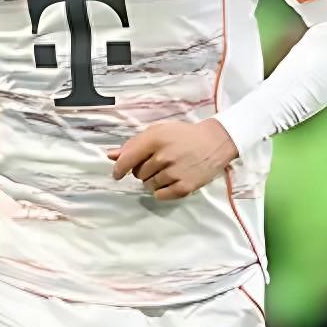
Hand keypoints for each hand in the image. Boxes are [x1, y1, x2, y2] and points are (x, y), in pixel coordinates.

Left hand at [108, 119, 238, 201]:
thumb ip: (134, 144)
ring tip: (168, 170)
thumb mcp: (158, 132)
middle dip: (144, 171)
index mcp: (155, 139)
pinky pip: (160, 195)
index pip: (127, 159)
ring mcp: (175, 172)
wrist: (215, 142)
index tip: (117, 174)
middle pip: (138, 174)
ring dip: (153, 181)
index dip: (119, 169)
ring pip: (149, 185)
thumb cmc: (184, 136)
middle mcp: (164, 156)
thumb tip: (111, 156)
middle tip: (158, 163)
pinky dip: (161, 191)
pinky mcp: (185, 186)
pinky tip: (171, 181)